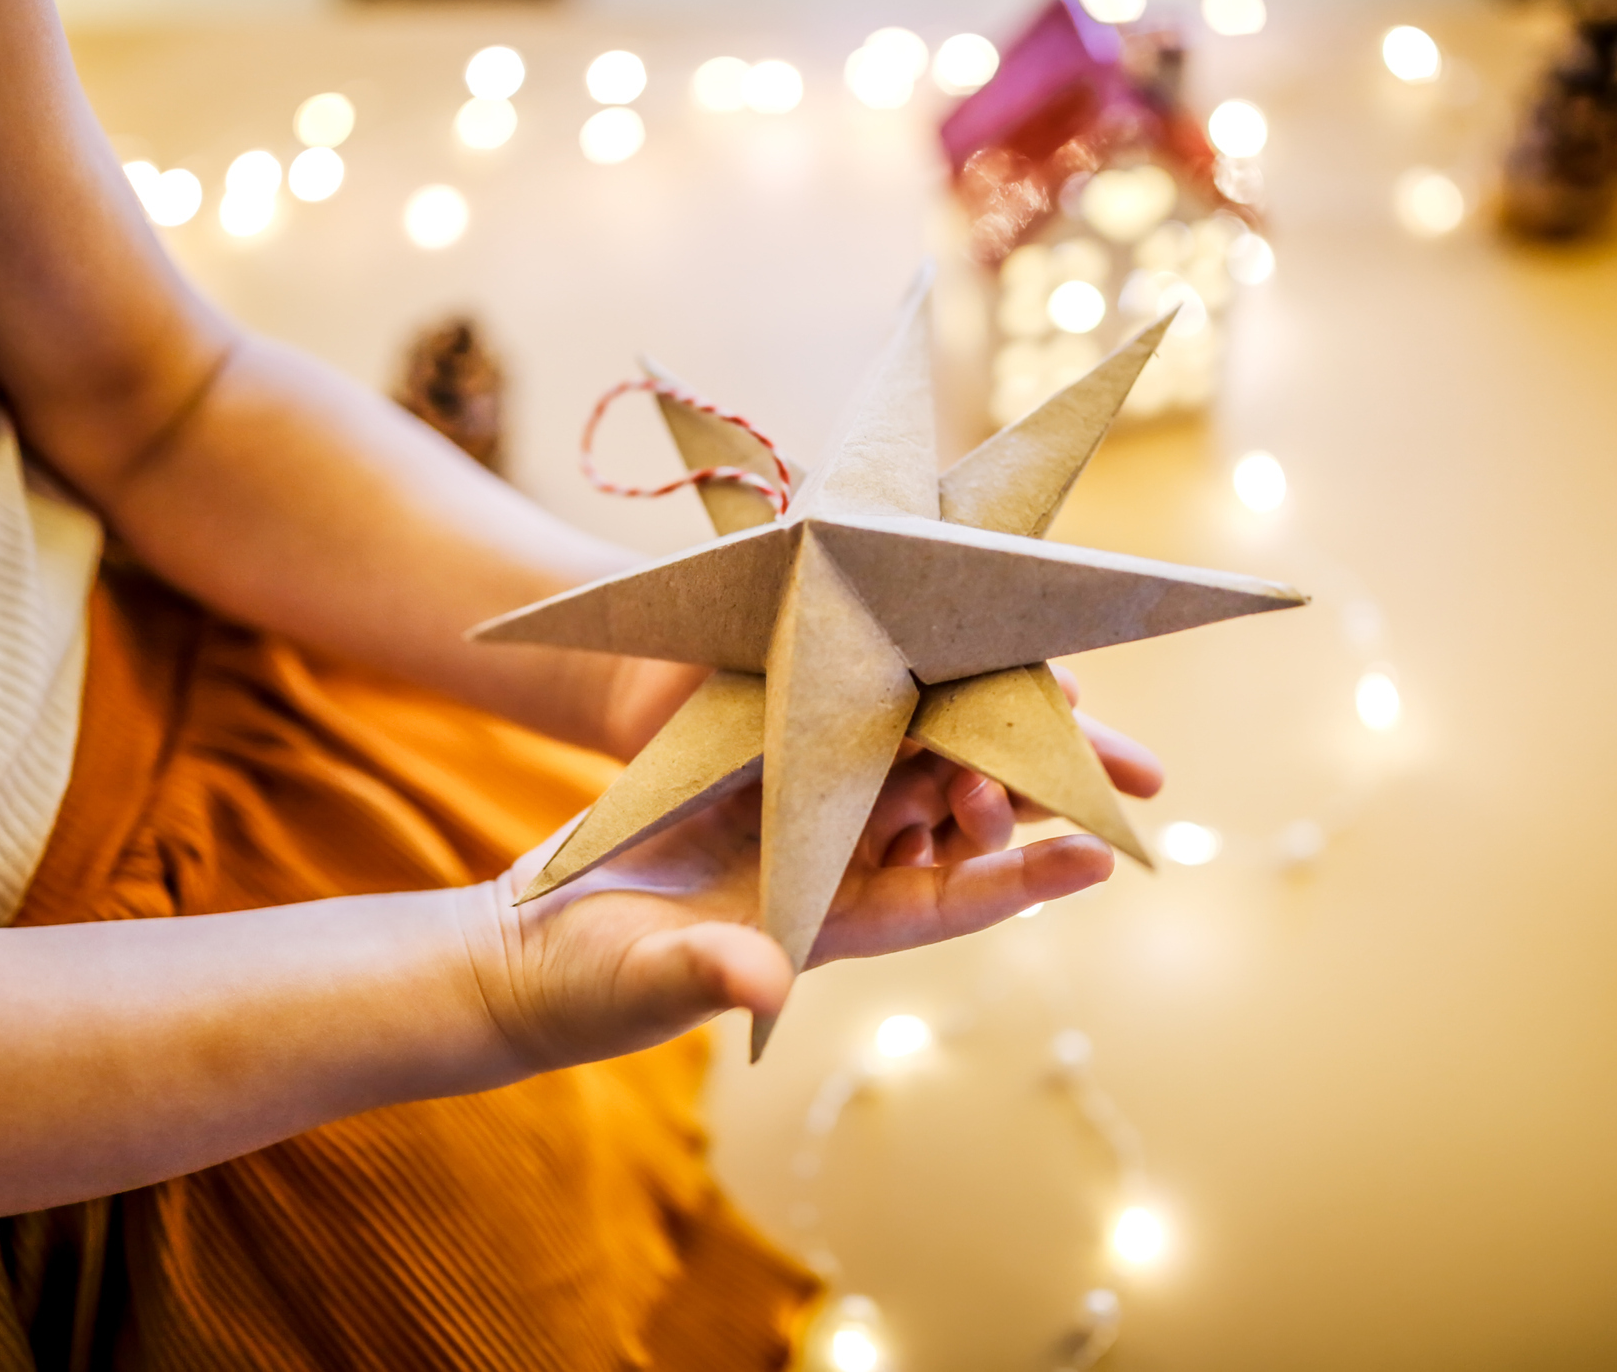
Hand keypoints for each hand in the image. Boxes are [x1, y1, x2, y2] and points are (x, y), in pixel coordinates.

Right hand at [457, 663, 1161, 1073]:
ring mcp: (788, 811)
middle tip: (1075, 729)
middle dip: (1006, 778)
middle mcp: (824, 866)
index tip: (1099, 859)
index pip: (942, 904)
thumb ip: (701, 977)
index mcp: (822, 927)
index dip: (1021, 882)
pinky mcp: (745, 761)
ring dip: (952, 715)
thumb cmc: (577, 989)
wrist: (517, 947)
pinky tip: (912, 628)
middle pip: (940, 817)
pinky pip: (824, 711)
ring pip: (897, 755)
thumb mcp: (635, 981)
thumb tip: (766, 984)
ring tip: (1020, 668)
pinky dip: (867, 676)